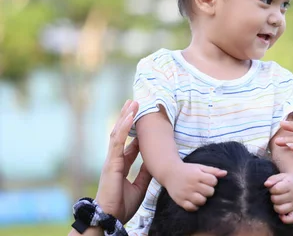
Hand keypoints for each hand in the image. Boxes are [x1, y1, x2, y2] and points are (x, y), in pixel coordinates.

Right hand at [95, 100, 152, 223]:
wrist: (111, 217)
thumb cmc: (122, 205)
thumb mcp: (139, 187)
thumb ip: (144, 174)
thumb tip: (153, 163)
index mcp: (120, 166)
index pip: (129, 144)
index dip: (135, 133)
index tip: (142, 121)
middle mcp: (115, 160)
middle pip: (121, 134)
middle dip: (127, 118)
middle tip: (134, 103)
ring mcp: (111, 160)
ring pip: (118, 133)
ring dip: (125, 117)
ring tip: (132, 103)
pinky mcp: (111, 162)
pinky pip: (117, 141)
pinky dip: (123, 128)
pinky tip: (129, 116)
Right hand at [163, 161, 226, 211]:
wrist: (169, 172)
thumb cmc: (187, 170)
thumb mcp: (200, 167)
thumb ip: (212, 170)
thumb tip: (225, 173)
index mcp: (197, 175)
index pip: (213, 181)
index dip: (212, 181)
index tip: (207, 180)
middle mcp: (191, 185)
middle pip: (209, 192)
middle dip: (209, 190)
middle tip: (203, 187)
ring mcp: (185, 194)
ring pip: (202, 201)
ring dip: (203, 198)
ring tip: (199, 194)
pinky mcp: (180, 201)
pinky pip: (192, 208)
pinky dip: (194, 206)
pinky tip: (194, 200)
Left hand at [264, 172, 292, 223]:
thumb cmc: (287, 180)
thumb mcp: (280, 176)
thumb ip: (272, 179)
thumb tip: (266, 184)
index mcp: (290, 185)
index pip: (276, 189)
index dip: (271, 189)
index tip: (273, 188)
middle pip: (277, 200)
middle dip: (273, 197)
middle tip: (275, 195)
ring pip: (281, 210)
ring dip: (276, 207)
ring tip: (277, 202)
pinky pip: (292, 219)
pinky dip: (285, 219)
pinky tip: (281, 215)